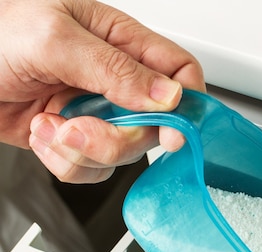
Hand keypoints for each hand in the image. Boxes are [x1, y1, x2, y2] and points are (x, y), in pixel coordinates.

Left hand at [0, 0, 205, 182]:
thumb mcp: (54, 39)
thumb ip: (116, 68)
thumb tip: (169, 96)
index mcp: (121, 41)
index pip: (180, 72)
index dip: (186, 106)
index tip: (170, 134)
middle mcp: (116, 79)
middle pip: (154, 125)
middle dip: (118, 138)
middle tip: (80, 127)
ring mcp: (96, 112)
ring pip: (124, 153)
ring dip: (83, 151)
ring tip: (49, 126)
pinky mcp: (76, 138)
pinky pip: (94, 169)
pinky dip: (65, 162)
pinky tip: (41, 134)